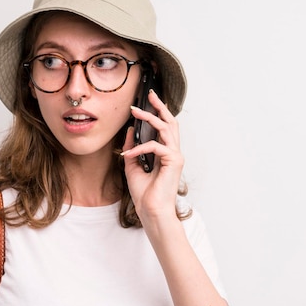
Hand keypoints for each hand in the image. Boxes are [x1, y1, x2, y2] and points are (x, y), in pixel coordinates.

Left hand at [121, 90, 183, 225]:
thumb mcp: (132, 166)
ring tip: (134, 111)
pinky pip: (156, 146)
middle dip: (159, 106)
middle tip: (148, 94)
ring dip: (149, 117)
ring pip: (165, 128)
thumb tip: (129, 131)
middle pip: (170, 122)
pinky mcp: (174, 161)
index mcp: (165, 153)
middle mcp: (173, 152)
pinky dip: (140, 148)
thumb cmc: (144, 194)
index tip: (146, 101)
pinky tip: (129, 153)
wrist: (151, 211)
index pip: (164, 128)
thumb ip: (132, 148)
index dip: (157, 113)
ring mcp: (176, 156)